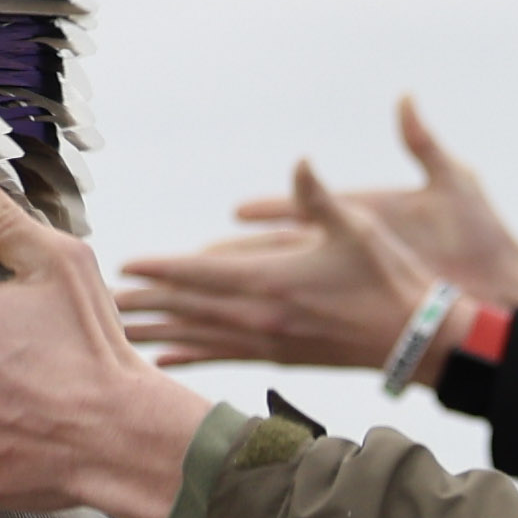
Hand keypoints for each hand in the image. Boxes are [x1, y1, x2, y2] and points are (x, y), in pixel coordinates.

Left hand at [121, 100, 517, 367]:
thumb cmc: (393, 276)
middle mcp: (261, 318)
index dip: (160, 268)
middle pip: (186, 308)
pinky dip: (187, 354)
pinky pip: (221, 356)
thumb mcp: (358, 224)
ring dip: (155, 330)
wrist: (423, 339)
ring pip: (197, 335)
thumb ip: (319, 194)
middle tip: (95, 304)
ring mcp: (269, 343)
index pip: (200, 272)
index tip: (123, 264)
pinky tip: (162, 359)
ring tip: (113, 332)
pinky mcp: (281, 357)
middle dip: (142, 302)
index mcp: (272, 282)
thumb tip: (301, 159)